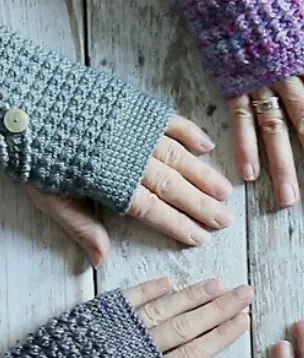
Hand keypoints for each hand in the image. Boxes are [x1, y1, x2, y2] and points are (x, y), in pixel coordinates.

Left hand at [26, 115, 232, 263]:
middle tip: (224, 220)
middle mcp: (132, 159)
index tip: (199, 237)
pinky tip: (207, 147)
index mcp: (112, 184)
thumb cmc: (32, 152)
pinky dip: (190, 132)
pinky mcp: (135, 107)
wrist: (24, 97)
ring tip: (225, 192)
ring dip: (204, 176)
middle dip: (202, 206)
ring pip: (179, 157)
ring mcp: (136, 131)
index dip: (179, 225)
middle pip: (174, 187)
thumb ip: (81, 226)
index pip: (154, 210)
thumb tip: (102, 260)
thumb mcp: (50, 197)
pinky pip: (170, 121)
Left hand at [102, 274, 252, 357]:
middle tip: (244, 292)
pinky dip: (148, 289)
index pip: (195, 352)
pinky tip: (170, 281)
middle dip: (219, 307)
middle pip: (188, 324)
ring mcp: (116, 331)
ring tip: (218, 283)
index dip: (221, 336)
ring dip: (193, 294)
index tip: (243, 321)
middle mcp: (137, 350)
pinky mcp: (93, 319)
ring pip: (164, 308)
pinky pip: (127, 299)